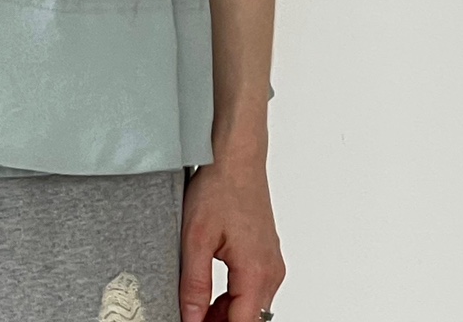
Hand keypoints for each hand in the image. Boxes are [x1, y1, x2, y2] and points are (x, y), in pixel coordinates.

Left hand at [179, 157, 285, 321]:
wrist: (237, 156)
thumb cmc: (220, 186)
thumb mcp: (196, 238)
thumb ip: (194, 285)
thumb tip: (191, 319)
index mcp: (257, 271)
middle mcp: (271, 271)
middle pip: (248, 320)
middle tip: (190, 316)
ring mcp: (272, 262)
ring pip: (251, 307)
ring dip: (225, 315)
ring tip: (195, 307)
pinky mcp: (267, 254)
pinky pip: (253, 289)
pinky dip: (233, 298)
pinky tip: (210, 294)